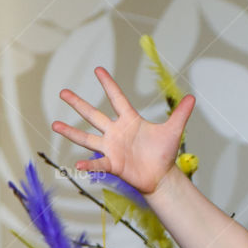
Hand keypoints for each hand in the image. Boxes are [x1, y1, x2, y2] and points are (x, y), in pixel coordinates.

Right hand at [51, 66, 194, 194]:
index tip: (98, 69)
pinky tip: (77, 165)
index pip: (117, 98)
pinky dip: (89, 165)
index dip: (108, 84)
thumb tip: (193, 97)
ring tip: (54, 124)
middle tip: (62, 92)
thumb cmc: (164, 154)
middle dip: (78, 104)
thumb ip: (181, 114)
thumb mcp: (173, 131)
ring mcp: (112, 148)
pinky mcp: (113, 164)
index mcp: (129, 120)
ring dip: (71, 132)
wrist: (161, 177)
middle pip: (94, 115)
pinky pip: (98, 163)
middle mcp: (116, 132)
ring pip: (87, 138)